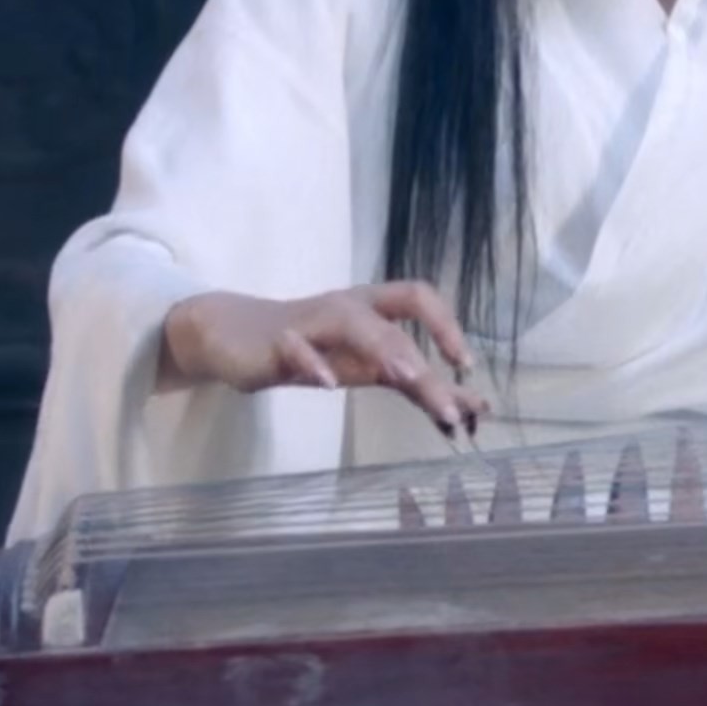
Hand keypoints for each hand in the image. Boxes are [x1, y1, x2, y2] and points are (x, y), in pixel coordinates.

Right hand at [162, 281, 486, 435]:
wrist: (232, 336)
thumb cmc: (313, 350)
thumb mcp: (369, 368)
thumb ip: (417, 385)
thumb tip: (475, 409)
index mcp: (372, 308)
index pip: (418, 296)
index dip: (446, 325)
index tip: (468, 366)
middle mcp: (347, 307)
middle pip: (395, 316)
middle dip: (425, 351)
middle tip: (452, 399)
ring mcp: (312, 322)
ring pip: (352, 322)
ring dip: (383, 347)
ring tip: (408, 375)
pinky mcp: (277, 342)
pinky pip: (296, 347)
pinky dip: (313, 363)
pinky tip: (327, 385)